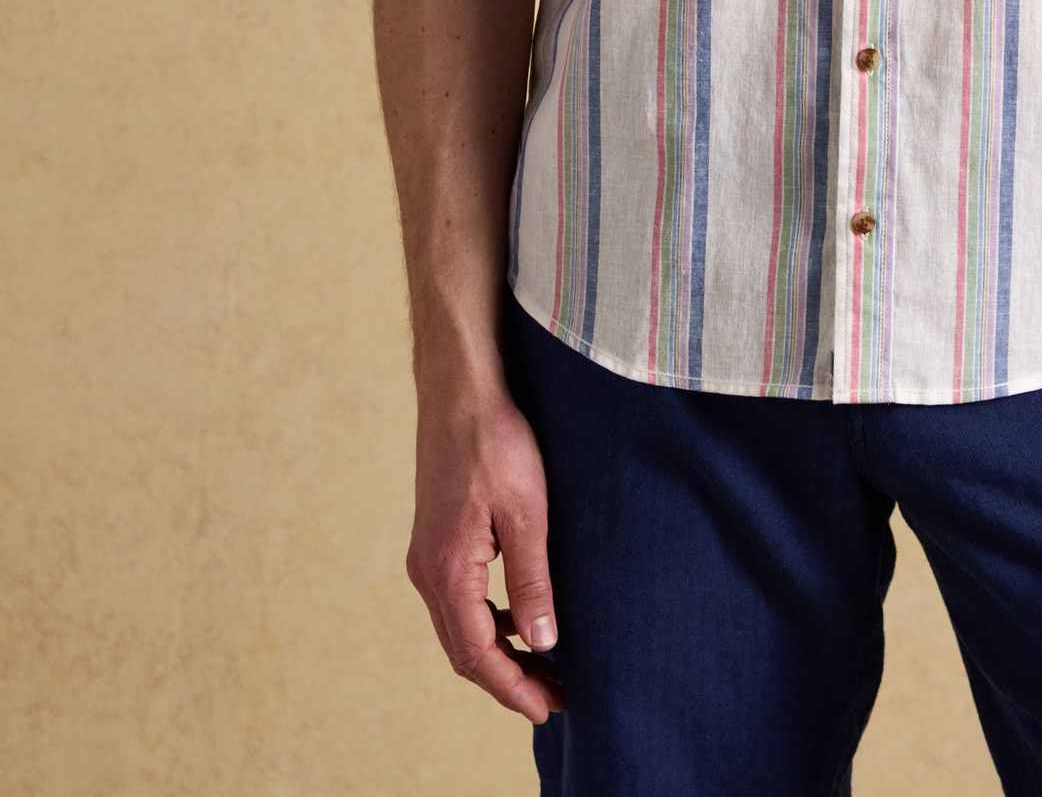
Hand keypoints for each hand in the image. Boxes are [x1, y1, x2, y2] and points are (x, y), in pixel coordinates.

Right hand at [405, 384, 564, 723]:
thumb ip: (532, 581)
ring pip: (461, 626)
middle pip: (464, 650)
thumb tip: (542, 643)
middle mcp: (427, 572)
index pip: (477, 655)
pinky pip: (460, 599)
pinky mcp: (436, 540)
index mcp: (446, 572)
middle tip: (555, 697)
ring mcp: (427, 557)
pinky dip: (490, 620)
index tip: (547, 709)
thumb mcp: (526, 514)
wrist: (461, 392)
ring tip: (545, 665)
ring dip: (499, 651)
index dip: (512, 689)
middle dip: (508, 679)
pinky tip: (522, 616)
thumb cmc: (496, 443)